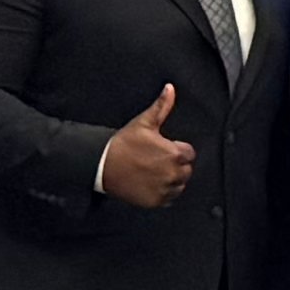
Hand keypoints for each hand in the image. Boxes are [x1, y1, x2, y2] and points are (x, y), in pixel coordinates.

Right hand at [93, 83, 195, 205]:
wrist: (101, 165)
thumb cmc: (123, 143)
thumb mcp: (143, 123)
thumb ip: (161, 106)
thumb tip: (170, 88)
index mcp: (174, 154)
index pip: (188, 154)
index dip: (176, 150)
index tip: (162, 149)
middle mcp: (173, 173)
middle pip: (186, 170)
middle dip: (174, 165)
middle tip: (155, 161)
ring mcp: (164, 189)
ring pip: (179, 185)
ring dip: (171, 179)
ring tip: (152, 172)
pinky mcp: (156, 201)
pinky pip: (169, 198)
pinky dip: (163, 193)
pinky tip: (150, 183)